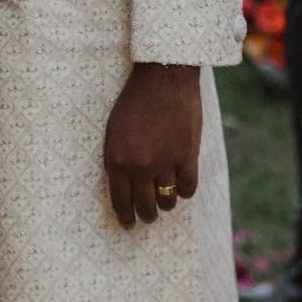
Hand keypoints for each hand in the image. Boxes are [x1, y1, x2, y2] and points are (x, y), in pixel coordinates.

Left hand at [103, 63, 200, 228]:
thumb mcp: (113, 131)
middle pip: (145, 207)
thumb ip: (115, 159)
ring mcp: (165, 162)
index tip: (128, 223)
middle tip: (148, 216)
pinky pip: (188, 188)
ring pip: (167, 201)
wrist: (162, 78)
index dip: (125, 217)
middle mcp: (140, 166)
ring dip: (166, 203)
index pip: (120, 202)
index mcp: (118, 160)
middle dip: (146, 215)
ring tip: (165, 198)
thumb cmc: (134, 101)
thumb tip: (121, 186)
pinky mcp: (188, 156)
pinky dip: (185, 191)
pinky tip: (182, 185)